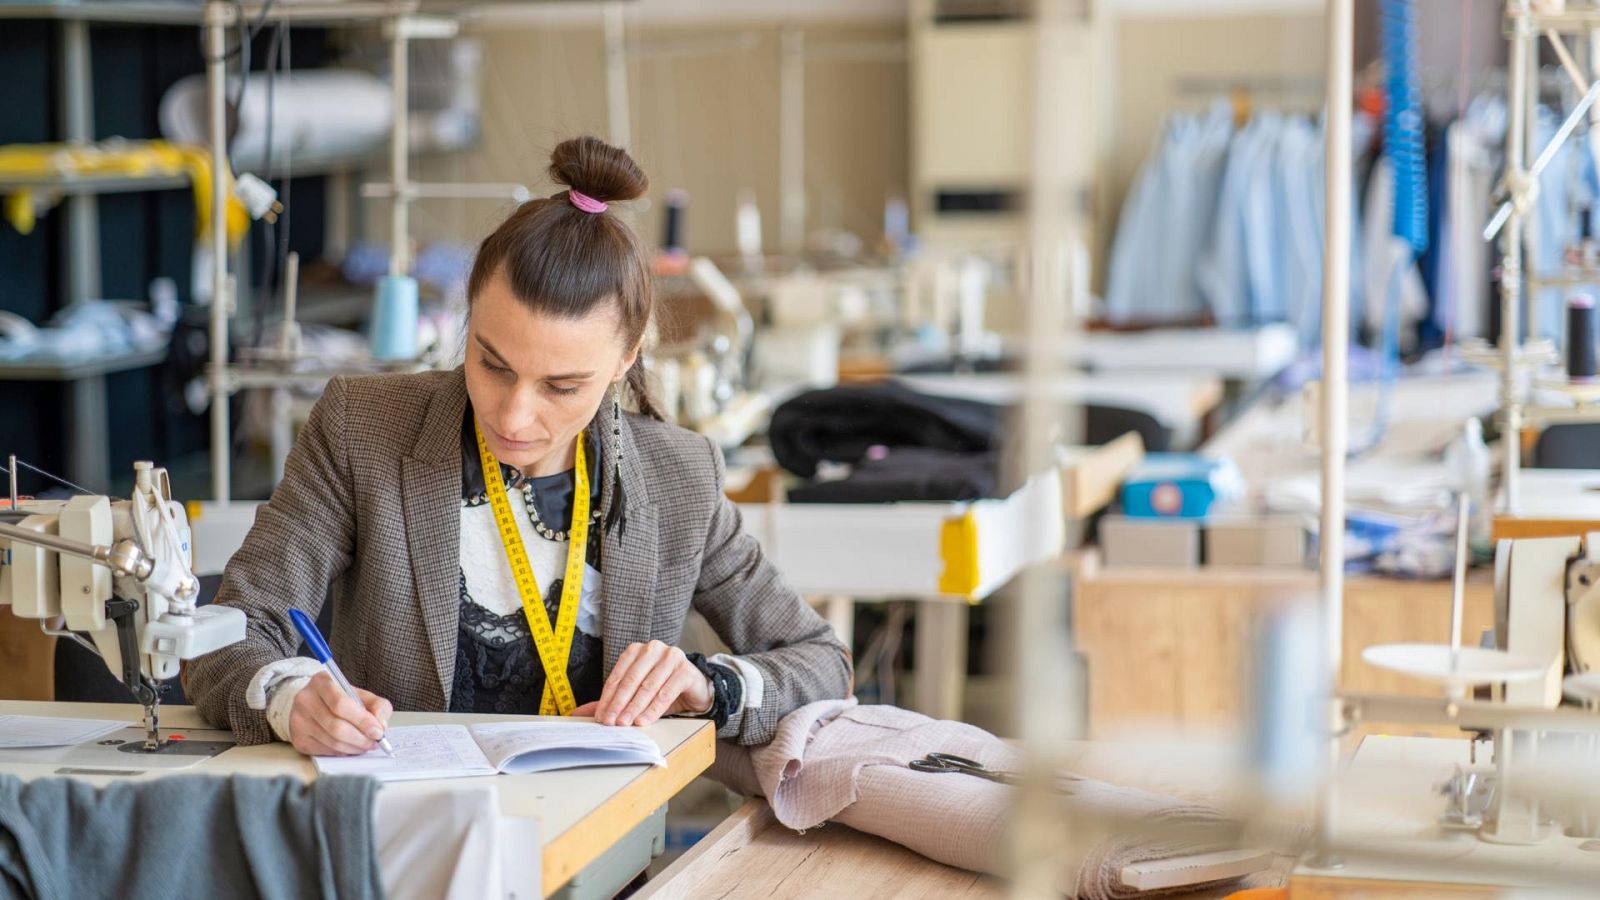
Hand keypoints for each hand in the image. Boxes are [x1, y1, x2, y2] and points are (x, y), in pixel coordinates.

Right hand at [289, 671, 392, 756]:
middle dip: (361, 738)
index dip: (362, 721)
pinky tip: (350, 747)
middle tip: (374, 742)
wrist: (313, 705)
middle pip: (336, 727)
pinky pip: (325, 751)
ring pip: (332, 742)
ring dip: (354, 748)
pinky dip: (342, 752)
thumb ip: (378, 706)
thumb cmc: (340, 699)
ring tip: (365, 745)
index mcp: (321, 682)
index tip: (378, 732)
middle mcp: (305, 700)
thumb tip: (380, 726)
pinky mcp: (298, 739)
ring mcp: (298, 721)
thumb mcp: (361, 695)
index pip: (341, 704)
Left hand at [569, 640, 710, 727]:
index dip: (607, 698)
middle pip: (631, 680)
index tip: (600, 718)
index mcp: (636, 651)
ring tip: (625, 724)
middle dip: (618, 704)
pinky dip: (653, 709)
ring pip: (648, 686)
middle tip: (610, 723)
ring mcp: (671, 657)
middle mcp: (653, 649)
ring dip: (634, 707)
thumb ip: (611, 701)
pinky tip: (644, 721)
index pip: (617, 676)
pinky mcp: (685, 669)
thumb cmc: (662, 689)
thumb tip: (577, 714)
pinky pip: (666, 692)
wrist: (694, 689)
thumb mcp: (635, 694)